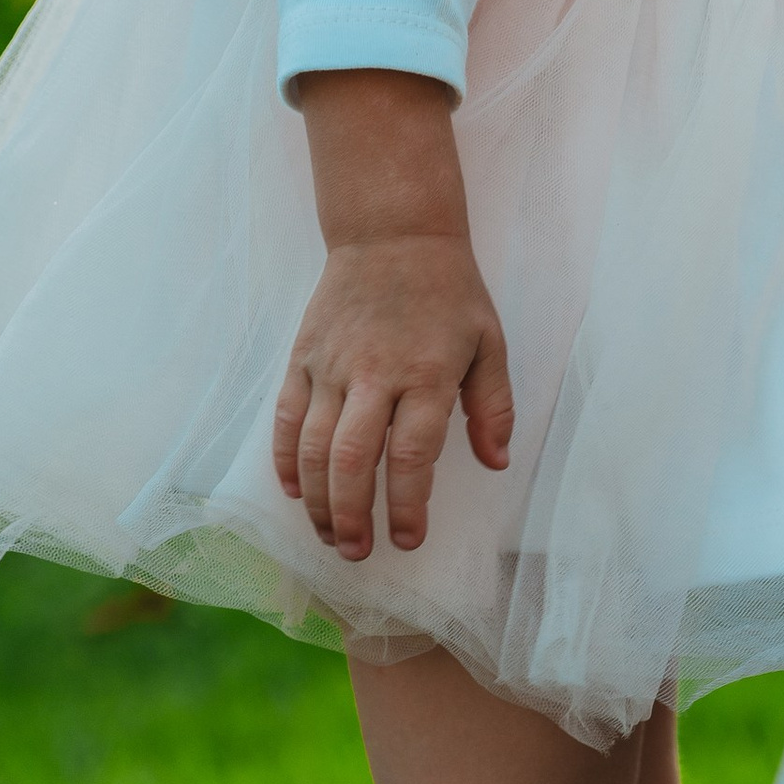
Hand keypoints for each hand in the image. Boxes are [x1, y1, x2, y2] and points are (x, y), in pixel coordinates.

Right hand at [275, 234, 512, 558]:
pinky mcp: (303, 357)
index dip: (408, 506)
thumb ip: (493, 405)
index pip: (413, 454)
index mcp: (427, 373)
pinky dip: (286, 459)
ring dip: (317, 500)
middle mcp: (374, 374)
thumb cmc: (448, 290)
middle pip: (353, 460)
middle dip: (351, 516)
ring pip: (314, 447)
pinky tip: (293, 491)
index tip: (408, 540)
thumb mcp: (488, 341)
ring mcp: (332, 366)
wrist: (393, 232)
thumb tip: (497, 462)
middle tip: (357, 552)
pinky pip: (287, 418)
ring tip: (329, 535)